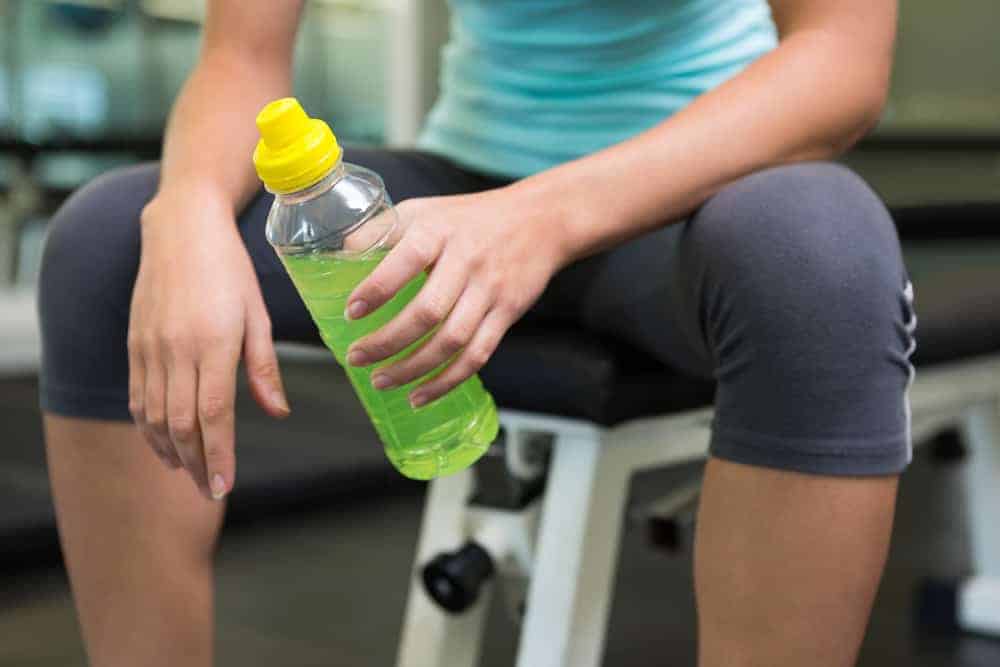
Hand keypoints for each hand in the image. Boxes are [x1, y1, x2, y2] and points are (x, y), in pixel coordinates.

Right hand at [128, 194, 289, 499]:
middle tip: (210, 493)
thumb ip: (265, 368)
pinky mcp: (136, 344)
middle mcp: (177, 350)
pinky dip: (149, 428)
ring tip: (190, 475)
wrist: (181, 229)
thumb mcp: (259, 315)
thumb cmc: (230, 270)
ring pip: (155, 416)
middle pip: (182, 424)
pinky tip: (164, 444)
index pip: (214, 414)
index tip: (224, 487)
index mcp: (214, 343)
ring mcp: (151, 348)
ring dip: (172, 452)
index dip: (218, 455)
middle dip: (197, 464)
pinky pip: (138, 397)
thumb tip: (278, 413)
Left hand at [344, 186, 566, 405]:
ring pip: (451, 340)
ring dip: (413, 368)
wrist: (540, 220)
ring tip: (381, 381)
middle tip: (356, 358)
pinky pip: (477, 355)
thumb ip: (382, 231)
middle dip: (388, 342)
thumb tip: (338, 256)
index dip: (376, 290)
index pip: (405, 262)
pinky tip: (420, 395)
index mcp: (438, 232)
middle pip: (427, 311)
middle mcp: (466, 261)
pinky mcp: (506, 313)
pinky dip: (447, 381)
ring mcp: (489, 290)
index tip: (352, 312)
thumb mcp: (424, 210)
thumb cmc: (469, 218)